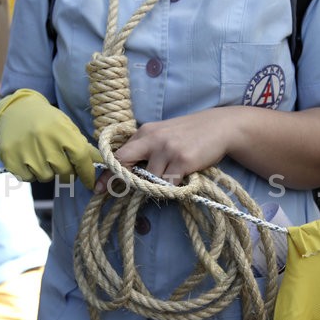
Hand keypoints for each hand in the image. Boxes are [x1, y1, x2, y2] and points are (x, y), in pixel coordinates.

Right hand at [0, 89, 101, 188]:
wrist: (14, 111)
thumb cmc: (47, 121)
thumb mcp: (66, 127)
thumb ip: (84, 146)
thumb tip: (105, 162)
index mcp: (61, 130)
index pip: (80, 157)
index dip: (87, 173)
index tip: (90, 183)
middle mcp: (43, 139)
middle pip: (64, 172)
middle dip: (67, 173)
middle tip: (60, 162)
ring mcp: (25, 150)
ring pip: (45, 177)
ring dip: (47, 172)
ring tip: (41, 155)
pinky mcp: (10, 158)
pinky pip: (27, 178)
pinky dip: (30, 173)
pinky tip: (28, 157)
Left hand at [103, 108, 230, 187]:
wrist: (220, 126)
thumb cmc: (189, 133)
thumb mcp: (163, 134)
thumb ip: (146, 148)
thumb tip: (126, 170)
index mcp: (145, 132)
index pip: (119, 154)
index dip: (108, 173)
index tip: (99, 188)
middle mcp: (153, 139)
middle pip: (125, 163)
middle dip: (120, 180)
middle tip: (119, 192)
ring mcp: (168, 150)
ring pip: (150, 180)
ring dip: (156, 185)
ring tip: (170, 178)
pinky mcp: (183, 161)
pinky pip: (169, 184)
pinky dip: (172, 187)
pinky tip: (181, 179)